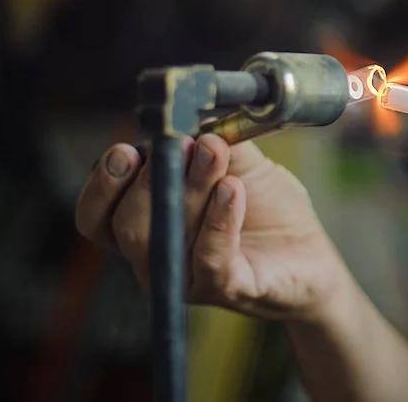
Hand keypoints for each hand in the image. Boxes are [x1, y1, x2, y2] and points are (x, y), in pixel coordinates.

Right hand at [75, 134, 348, 322]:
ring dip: (191, 189)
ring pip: (167, 240)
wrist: (310, 251)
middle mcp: (157, 256)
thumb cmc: (264, 206)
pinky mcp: (227, 289)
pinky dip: (219, 220)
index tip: (125, 151)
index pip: (97, 217)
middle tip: (186, 143)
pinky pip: (210, 260)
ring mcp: (188, 279)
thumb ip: (213, 141)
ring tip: (216, 155)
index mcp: (145, 224)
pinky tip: (233, 189)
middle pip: (128, 226)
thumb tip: (193, 118)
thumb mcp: (239, 163)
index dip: (101, 186)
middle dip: (153, 179)